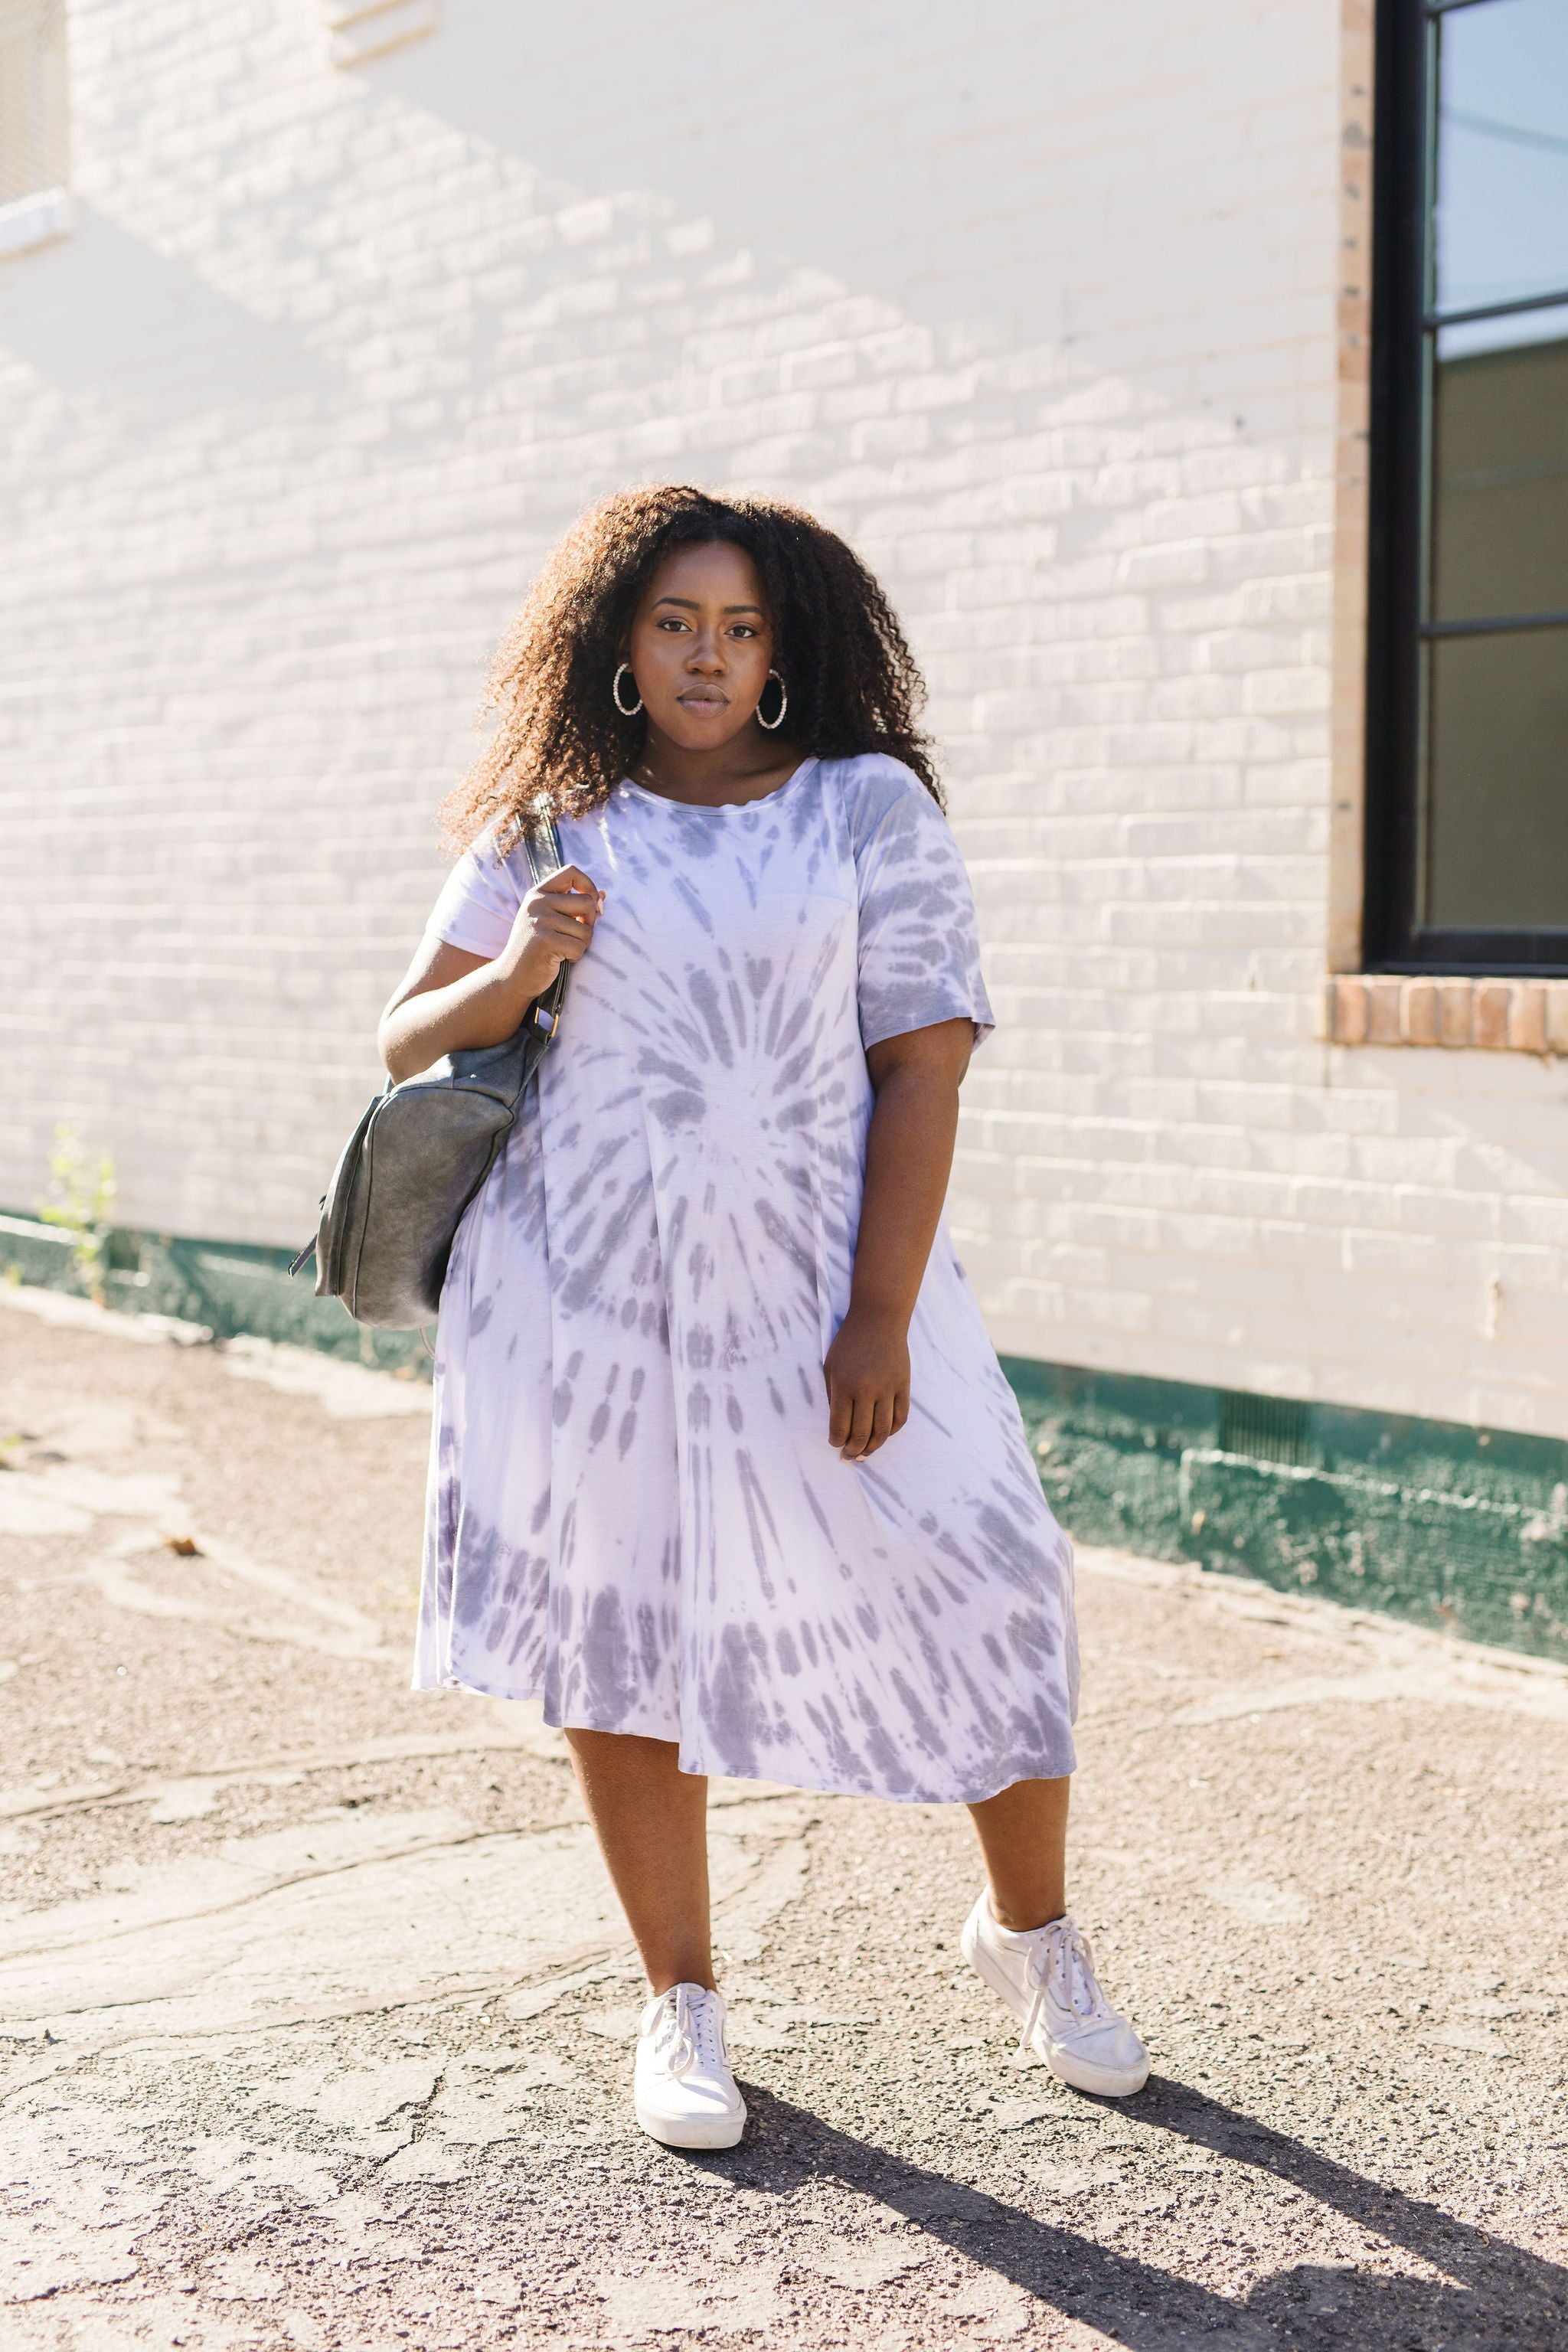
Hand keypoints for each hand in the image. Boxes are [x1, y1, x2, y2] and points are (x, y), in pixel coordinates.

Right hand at [505, 864, 603, 992]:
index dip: (589, 886)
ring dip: (582, 944)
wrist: (512, 977)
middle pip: (587, 902)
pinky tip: (561, 959)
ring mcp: (540, 921)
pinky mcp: (545, 941)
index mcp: (538, 893)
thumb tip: (603, 893)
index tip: (594, 906)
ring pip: (586, 929)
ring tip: (564, 950)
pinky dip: (575, 957)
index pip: (571, 871)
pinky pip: (579, 947)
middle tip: (577, 936)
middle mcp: (537, 903)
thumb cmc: (537, 949)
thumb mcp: (551, 921)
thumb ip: (573, 906)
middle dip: (590, 923)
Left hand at [823, 1306, 909, 1460]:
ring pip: (883, 1430)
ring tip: (865, 1453)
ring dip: (873, 1447)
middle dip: (853, 1451)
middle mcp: (867, 1391)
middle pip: (861, 1433)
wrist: (878, 1319)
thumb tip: (838, 1425)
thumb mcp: (831, 1366)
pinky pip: (900, 1417)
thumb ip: (833, 1396)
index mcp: (844, 1386)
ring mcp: (888, 1389)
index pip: (840, 1426)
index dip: (836, 1441)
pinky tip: (883, 1435)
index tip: (835, 1444)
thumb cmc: (849, 1342)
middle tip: (849, 1457)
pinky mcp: (903, 1386)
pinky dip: (892, 1431)